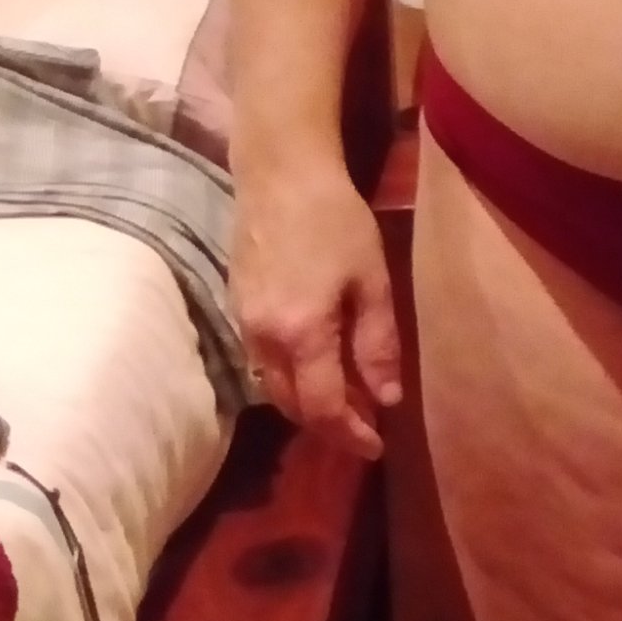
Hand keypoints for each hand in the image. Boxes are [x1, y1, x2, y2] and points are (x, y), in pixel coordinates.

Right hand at [229, 159, 402, 460]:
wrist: (278, 173)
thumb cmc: (336, 220)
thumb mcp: (373, 281)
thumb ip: (378, 344)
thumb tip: (386, 399)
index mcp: (301, 334)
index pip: (323, 408)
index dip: (350, 435)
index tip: (377, 447)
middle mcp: (264, 339)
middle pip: (292, 407)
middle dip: (329, 426)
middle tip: (365, 429)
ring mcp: (243, 324)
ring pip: (273, 387)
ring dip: (306, 405)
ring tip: (345, 403)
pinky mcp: (235, 308)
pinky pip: (261, 362)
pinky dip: (290, 379)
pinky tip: (316, 367)